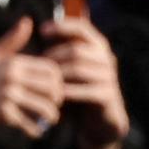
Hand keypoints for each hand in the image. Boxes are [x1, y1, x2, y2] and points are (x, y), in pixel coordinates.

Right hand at [0, 18, 62, 137]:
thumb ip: (12, 40)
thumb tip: (28, 21)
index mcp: (13, 63)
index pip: (52, 69)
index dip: (59, 80)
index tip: (57, 88)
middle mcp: (12, 77)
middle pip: (52, 88)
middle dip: (58, 99)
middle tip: (57, 105)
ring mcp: (8, 96)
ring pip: (44, 106)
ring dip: (51, 115)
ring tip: (51, 118)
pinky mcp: (3, 114)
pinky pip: (30, 123)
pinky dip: (36, 129)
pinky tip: (37, 131)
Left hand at [41, 18, 127, 148]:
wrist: (98, 121)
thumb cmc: (77, 91)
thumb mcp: (70, 68)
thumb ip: (61, 50)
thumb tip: (40, 28)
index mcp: (98, 47)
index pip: (83, 27)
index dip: (62, 26)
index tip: (42, 30)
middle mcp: (107, 59)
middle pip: (76, 50)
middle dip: (54, 57)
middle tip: (38, 65)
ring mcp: (109, 77)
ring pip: (79, 69)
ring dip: (58, 76)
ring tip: (43, 82)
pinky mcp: (107, 95)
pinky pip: (84, 90)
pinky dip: (67, 93)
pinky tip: (54, 96)